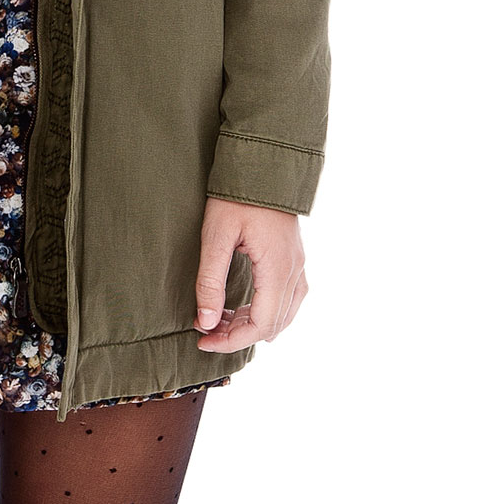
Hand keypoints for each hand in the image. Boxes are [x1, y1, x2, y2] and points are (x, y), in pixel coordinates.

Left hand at [194, 195, 307, 351]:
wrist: (262, 163)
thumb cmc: (237, 195)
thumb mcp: (216, 235)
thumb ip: (210, 280)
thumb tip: (205, 322)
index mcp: (277, 269)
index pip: (260, 324)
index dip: (231, 340)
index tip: (203, 340)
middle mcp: (294, 271)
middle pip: (272, 324)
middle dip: (238, 334)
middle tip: (206, 331)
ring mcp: (298, 264)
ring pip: (283, 314)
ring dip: (252, 324)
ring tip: (219, 320)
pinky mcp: (295, 257)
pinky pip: (289, 298)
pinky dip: (267, 310)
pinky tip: (244, 308)